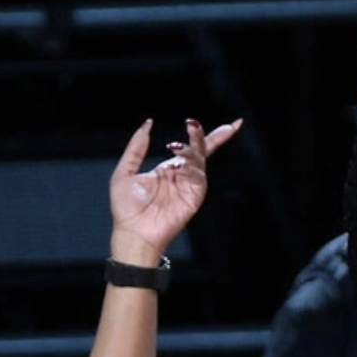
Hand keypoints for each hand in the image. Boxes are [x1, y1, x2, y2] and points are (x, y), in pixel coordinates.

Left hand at [106, 118, 240, 266]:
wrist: (133, 232)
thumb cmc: (126, 208)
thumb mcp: (125, 171)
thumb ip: (136, 147)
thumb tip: (148, 124)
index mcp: (168, 170)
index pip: (193, 148)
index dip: (211, 135)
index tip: (232, 124)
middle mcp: (182, 176)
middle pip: (202, 150)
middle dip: (204, 135)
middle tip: (192, 124)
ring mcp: (190, 186)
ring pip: (200, 160)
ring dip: (191, 149)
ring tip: (175, 146)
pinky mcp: (194, 197)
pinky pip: (198, 176)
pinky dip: (191, 167)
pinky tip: (178, 164)